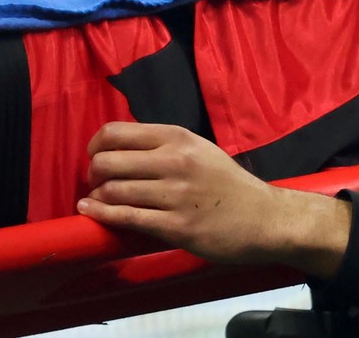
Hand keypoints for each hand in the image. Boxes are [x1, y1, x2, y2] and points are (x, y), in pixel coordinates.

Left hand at [78, 122, 349, 276]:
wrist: (265, 218)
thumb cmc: (230, 185)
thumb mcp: (201, 150)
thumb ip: (164, 146)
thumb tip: (119, 150)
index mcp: (179, 138)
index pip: (115, 132)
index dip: (95, 146)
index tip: (95, 158)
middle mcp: (176, 161)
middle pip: (107, 161)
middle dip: (92, 174)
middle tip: (97, 183)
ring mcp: (176, 195)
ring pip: (112, 190)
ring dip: (98, 197)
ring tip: (98, 200)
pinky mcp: (176, 226)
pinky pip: (126, 218)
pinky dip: (102, 215)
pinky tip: (92, 212)